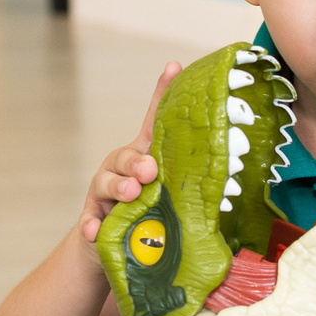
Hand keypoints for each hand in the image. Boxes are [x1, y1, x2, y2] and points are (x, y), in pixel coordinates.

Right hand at [77, 61, 180, 244]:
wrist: (113, 248)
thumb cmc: (148, 216)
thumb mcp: (168, 195)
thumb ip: (185, 183)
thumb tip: (226, 177)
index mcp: (143, 157)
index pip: (154, 122)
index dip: (162, 93)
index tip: (174, 67)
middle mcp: (120, 169)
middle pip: (126, 156)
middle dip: (138, 161)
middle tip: (151, 169)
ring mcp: (102, 192)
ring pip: (106, 182)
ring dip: (119, 187)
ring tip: (132, 192)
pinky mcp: (92, 218)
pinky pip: (89, 219)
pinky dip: (92, 224)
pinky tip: (96, 229)